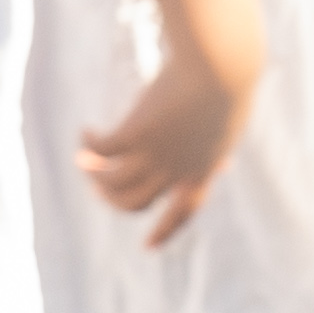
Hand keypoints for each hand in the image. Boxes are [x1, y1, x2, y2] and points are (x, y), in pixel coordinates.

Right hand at [81, 35, 261, 242]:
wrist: (222, 65)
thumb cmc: (229, 85)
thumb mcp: (227, 126)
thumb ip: (218, 151)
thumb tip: (222, 166)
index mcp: (203, 170)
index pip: (183, 212)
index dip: (165, 231)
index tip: (148, 247)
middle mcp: (177, 170)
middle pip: (135, 202)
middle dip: (112, 198)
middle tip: (97, 185)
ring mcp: (156, 155)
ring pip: (113, 183)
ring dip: (94, 175)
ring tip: (84, 161)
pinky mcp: (137, 134)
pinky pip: (102, 151)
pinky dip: (89, 145)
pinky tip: (85, 132)